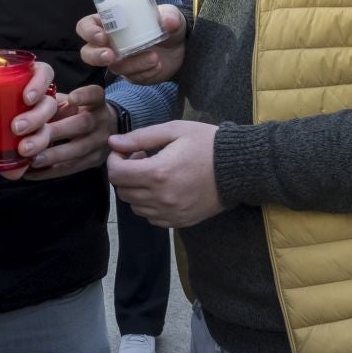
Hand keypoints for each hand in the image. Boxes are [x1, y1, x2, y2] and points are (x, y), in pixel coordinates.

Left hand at [0, 60, 60, 182]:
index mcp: (14, 80)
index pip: (42, 73)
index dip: (41, 82)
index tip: (27, 98)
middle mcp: (25, 102)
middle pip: (48, 104)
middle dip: (38, 117)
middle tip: (17, 127)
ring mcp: (25, 125)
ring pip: (47, 129)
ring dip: (39, 140)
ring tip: (22, 149)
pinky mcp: (18, 149)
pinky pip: (32, 157)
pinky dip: (26, 165)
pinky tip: (17, 170)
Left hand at [22, 84, 115, 180]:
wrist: (104, 129)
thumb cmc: (76, 112)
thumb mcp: (68, 102)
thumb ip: (50, 103)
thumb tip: (21, 107)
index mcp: (95, 102)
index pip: (94, 95)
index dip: (84, 96)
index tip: (71, 99)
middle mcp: (101, 121)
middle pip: (82, 124)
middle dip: (55, 132)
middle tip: (28, 140)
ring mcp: (100, 143)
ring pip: (78, 149)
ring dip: (53, 155)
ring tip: (31, 159)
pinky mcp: (94, 161)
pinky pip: (72, 168)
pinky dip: (50, 171)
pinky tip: (32, 171)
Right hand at [78, 4, 186, 85]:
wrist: (182, 47)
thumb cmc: (168, 24)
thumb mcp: (171, 15)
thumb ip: (170, 16)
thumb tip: (168, 21)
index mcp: (111, 22)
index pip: (86, 25)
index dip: (88, 31)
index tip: (102, 36)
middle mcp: (110, 42)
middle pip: (88, 53)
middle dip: (96, 56)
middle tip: (111, 56)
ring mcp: (120, 60)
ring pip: (114, 67)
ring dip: (133, 64)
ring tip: (155, 58)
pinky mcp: (131, 74)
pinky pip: (132, 78)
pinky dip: (145, 73)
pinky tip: (159, 66)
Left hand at [105, 120, 221, 227]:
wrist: (239, 168)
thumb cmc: (207, 144)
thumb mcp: (174, 130)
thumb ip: (140, 137)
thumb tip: (113, 142)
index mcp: (158, 173)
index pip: (116, 174)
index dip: (115, 160)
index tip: (125, 151)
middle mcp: (161, 198)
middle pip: (122, 191)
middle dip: (125, 173)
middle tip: (142, 158)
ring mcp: (170, 213)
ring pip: (134, 206)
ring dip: (136, 189)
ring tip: (154, 173)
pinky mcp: (178, 222)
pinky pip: (150, 217)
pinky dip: (149, 203)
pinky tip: (163, 188)